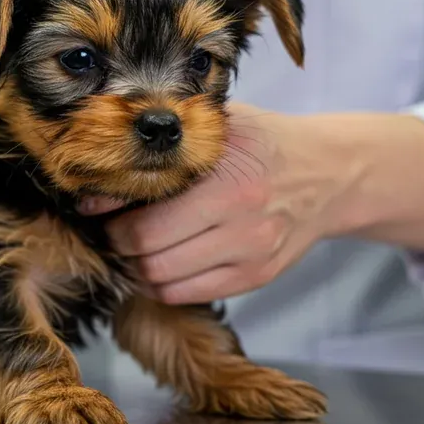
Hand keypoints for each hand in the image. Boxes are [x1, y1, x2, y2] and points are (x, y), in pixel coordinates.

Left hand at [80, 103, 351, 304]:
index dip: (108, 218)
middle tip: (110, 226)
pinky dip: (160, 283)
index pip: (145, 221)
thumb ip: (162, 151)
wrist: (329, 172)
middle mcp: (242, 223)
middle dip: (118, 243)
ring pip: (162, 281)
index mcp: (227, 181)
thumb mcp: (217, 129)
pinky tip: (158, 260)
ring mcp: (251, 255)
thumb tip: (100, 180)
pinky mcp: (256, 278)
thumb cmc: (261, 143)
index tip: (94, 207)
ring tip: (132, 244)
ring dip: (135, 267)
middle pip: (148, 255)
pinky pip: (186, 294)